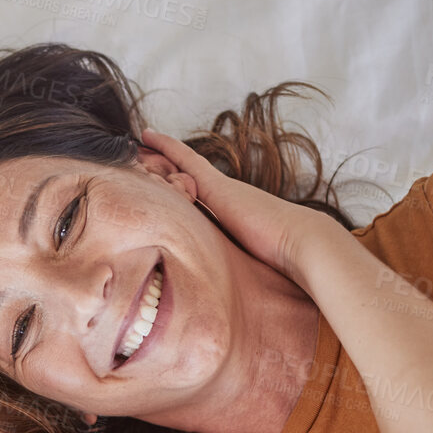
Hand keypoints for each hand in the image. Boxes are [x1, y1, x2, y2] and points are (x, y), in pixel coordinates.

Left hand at [139, 128, 345, 287]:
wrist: (300, 244)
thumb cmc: (278, 262)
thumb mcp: (242, 264)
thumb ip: (227, 266)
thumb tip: (216, 295)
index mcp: (228, 215)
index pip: (194, 198)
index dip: (174, 187)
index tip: (157, 181)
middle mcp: (223, 197)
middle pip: (183, 178)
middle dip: (159, 166)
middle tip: (134, 155)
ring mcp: (221, 189)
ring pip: (180, 168)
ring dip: (156, 156)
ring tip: (132, 143)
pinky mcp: (217, 186)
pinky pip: (185, 160)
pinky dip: (167, 148)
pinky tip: (148, 136)